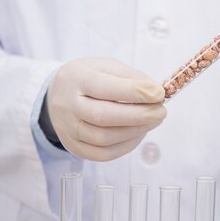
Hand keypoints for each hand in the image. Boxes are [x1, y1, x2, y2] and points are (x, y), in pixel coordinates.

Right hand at [46, 58, 165, 160]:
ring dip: (135, 131)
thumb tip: (156, 93)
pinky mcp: (74, 147)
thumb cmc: (89, 78)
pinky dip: (126, 145)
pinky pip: (103, 154)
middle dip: (138, 115)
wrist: (58, 96)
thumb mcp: (107, 66)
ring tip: (153, 121)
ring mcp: (68, 129)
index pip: (104, 87)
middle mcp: (67, 105)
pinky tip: (139, 133)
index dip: (135, 91)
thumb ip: (131, 77)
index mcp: (76, 79)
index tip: (159, 93)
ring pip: (104, 138)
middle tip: (161, 111)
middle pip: (103, 116)